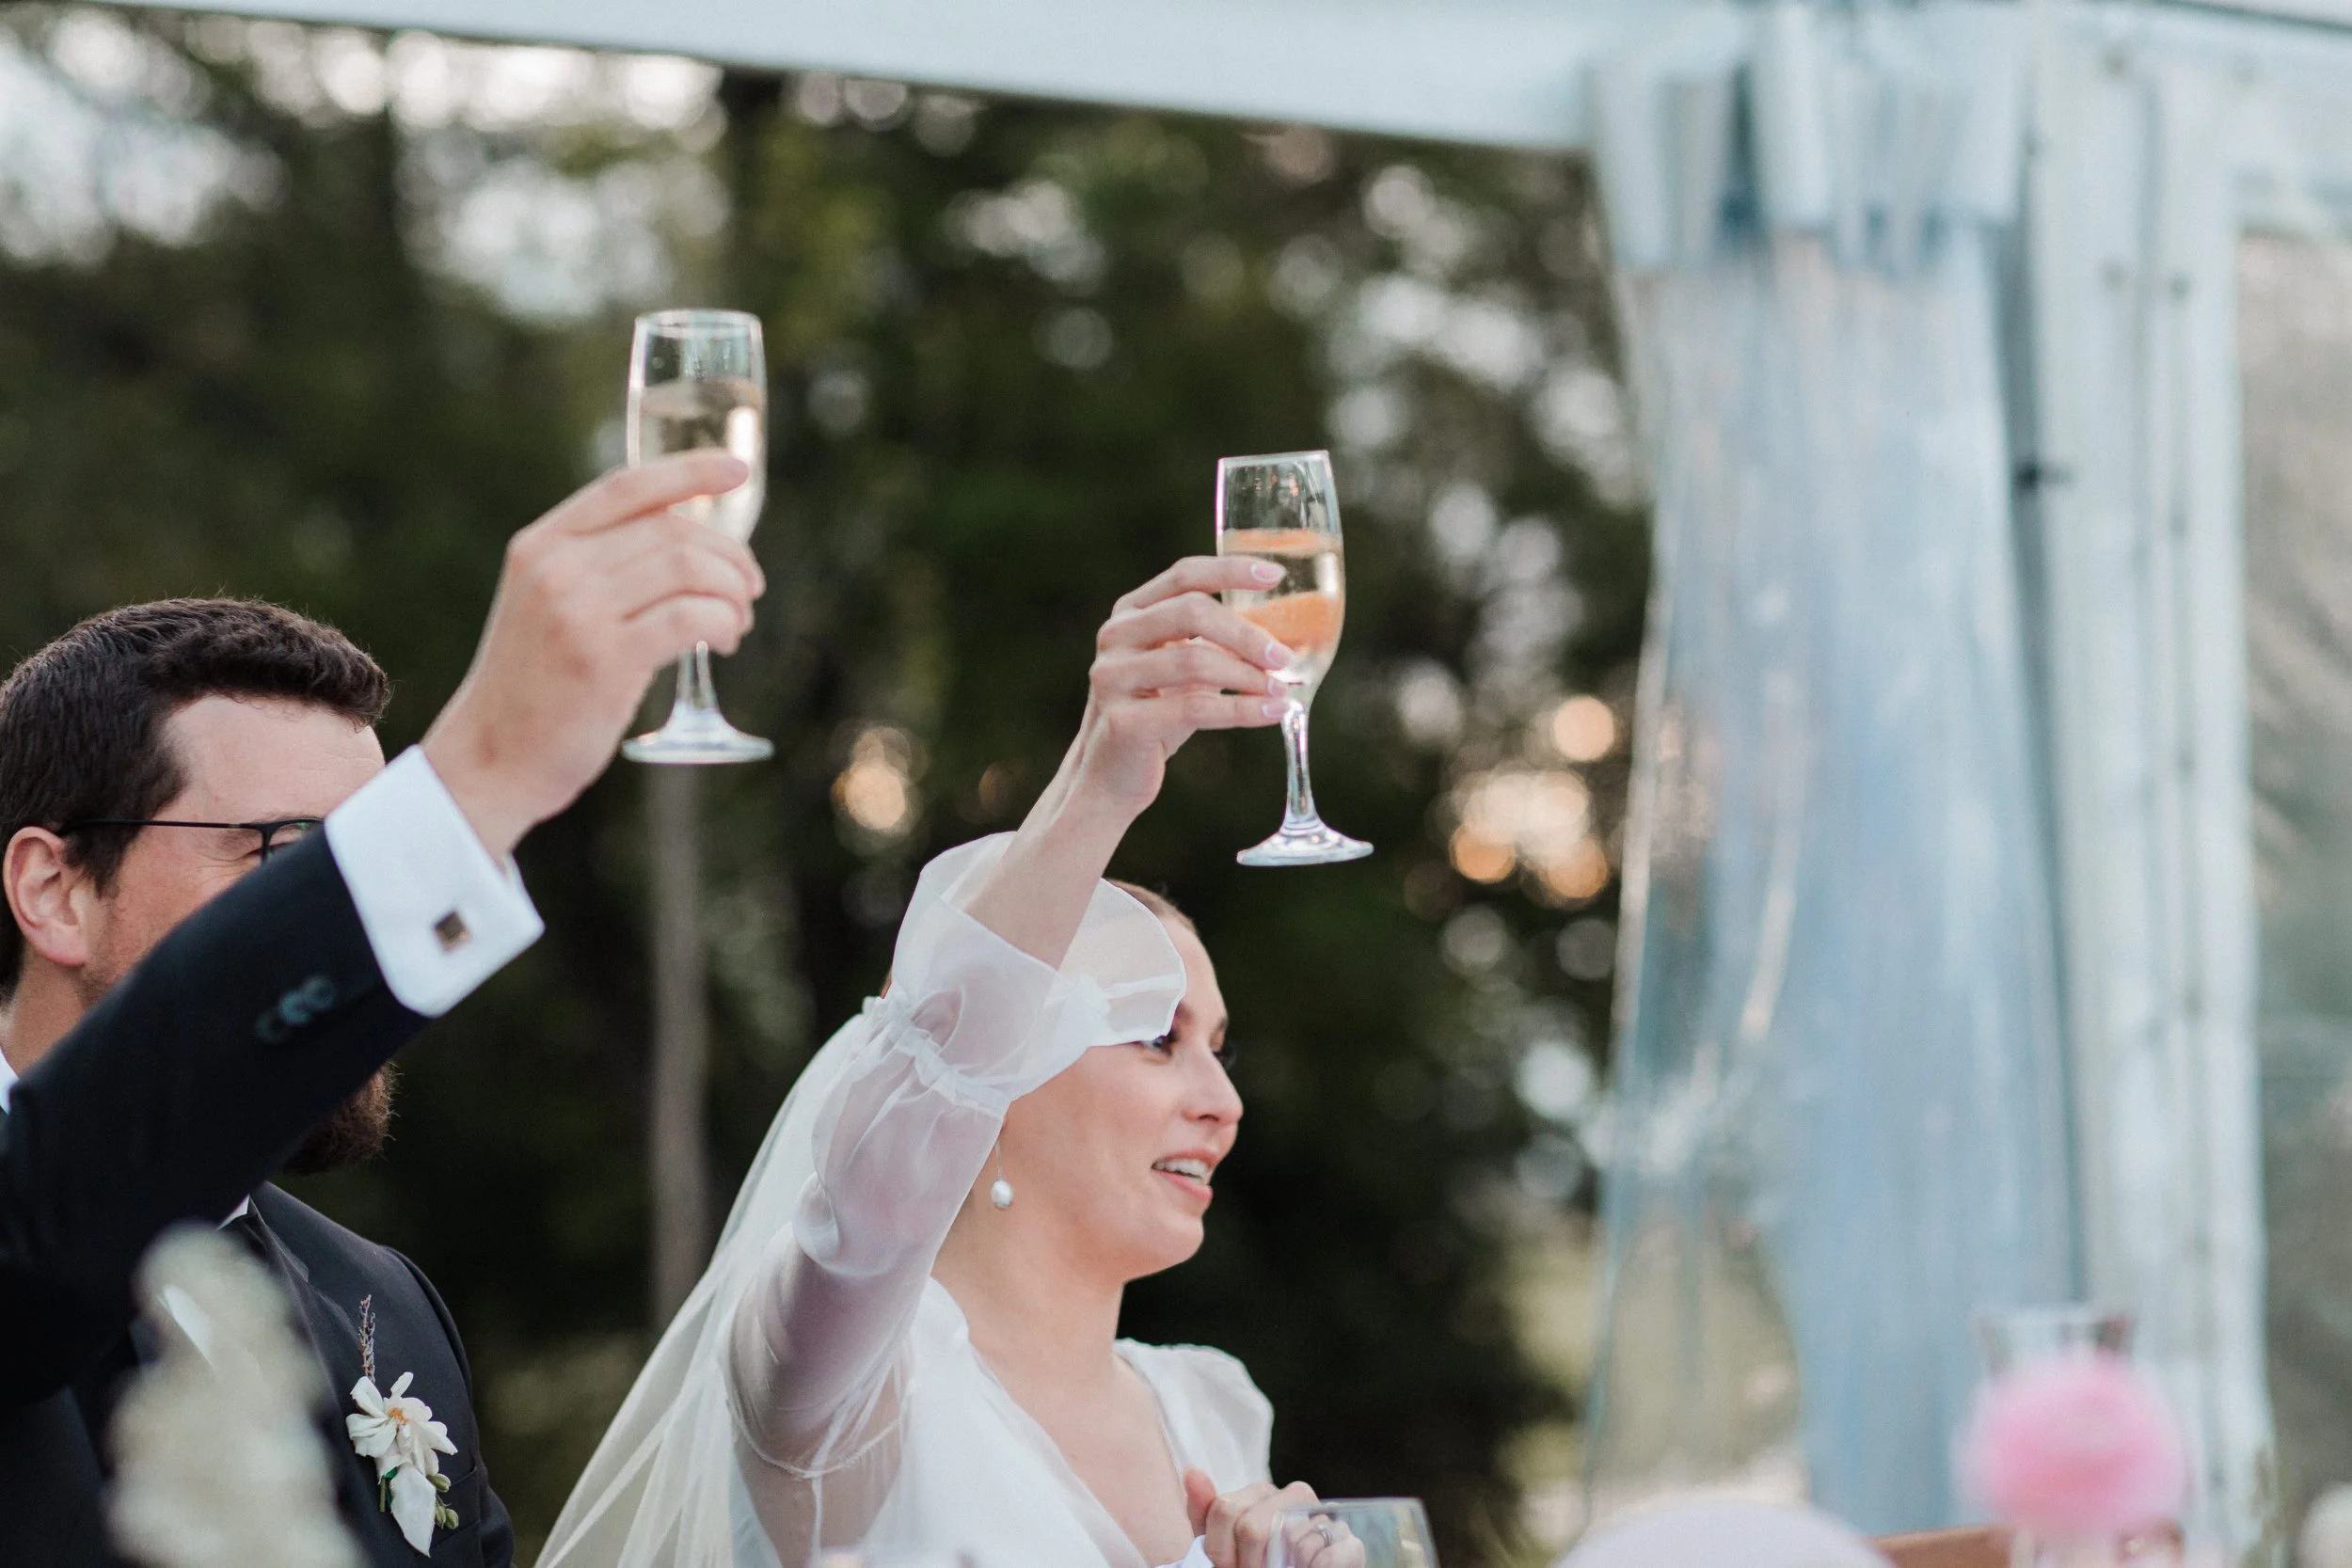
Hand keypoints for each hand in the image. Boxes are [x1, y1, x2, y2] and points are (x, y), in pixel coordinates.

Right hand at [422, 452, 764, 856]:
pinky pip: (691, 618)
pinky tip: (725, 641)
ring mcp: (578, 612)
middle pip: (672, 531)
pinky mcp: (605, 659)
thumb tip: (684, 541)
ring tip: (737, 621)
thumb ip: (595, 566)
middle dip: (729, 555)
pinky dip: (724, 623)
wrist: (492, 758)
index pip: (626, 486)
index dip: (689, 472)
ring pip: (689, 570)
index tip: (737, 471)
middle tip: (749, 588)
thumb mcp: (546, 605)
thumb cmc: (535, 685)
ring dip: (733, 592)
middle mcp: (556, 568)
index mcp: (541, 544)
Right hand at [1059, 555, 1292, 822]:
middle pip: (1192, 612)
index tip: (1275, 575)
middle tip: (1284, 656)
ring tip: (1281, 689)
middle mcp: (1116, 637)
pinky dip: (1242, 710)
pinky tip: (1273, 713)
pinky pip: (1195, 708)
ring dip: (1248, 676)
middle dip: (1246, 633)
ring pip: (1195, 661)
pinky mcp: (1123, 721)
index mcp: (1130, 613)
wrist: (1108, 777)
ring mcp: (1113, 677)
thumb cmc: (1155, 718)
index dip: (1230, 571)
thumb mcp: (1181, 670)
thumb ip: (1213, 644)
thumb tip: (1283, 637)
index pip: (1184, 575)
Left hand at [1186, 1469, 1330, 1567]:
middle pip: (1251, 1528)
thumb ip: (1205, 1513)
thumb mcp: (1221, 1546)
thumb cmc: (1252, 1565)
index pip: (1224, 1510)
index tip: (1227, 1566)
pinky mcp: (1349, 1544)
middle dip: (1245, 1565)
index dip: (1219, 1552)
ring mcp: (1324, 1517)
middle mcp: (1295, 1495)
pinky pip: (1324, 1557)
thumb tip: (1192, 1470)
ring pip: (1286, 1543)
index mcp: (1261, 1493)